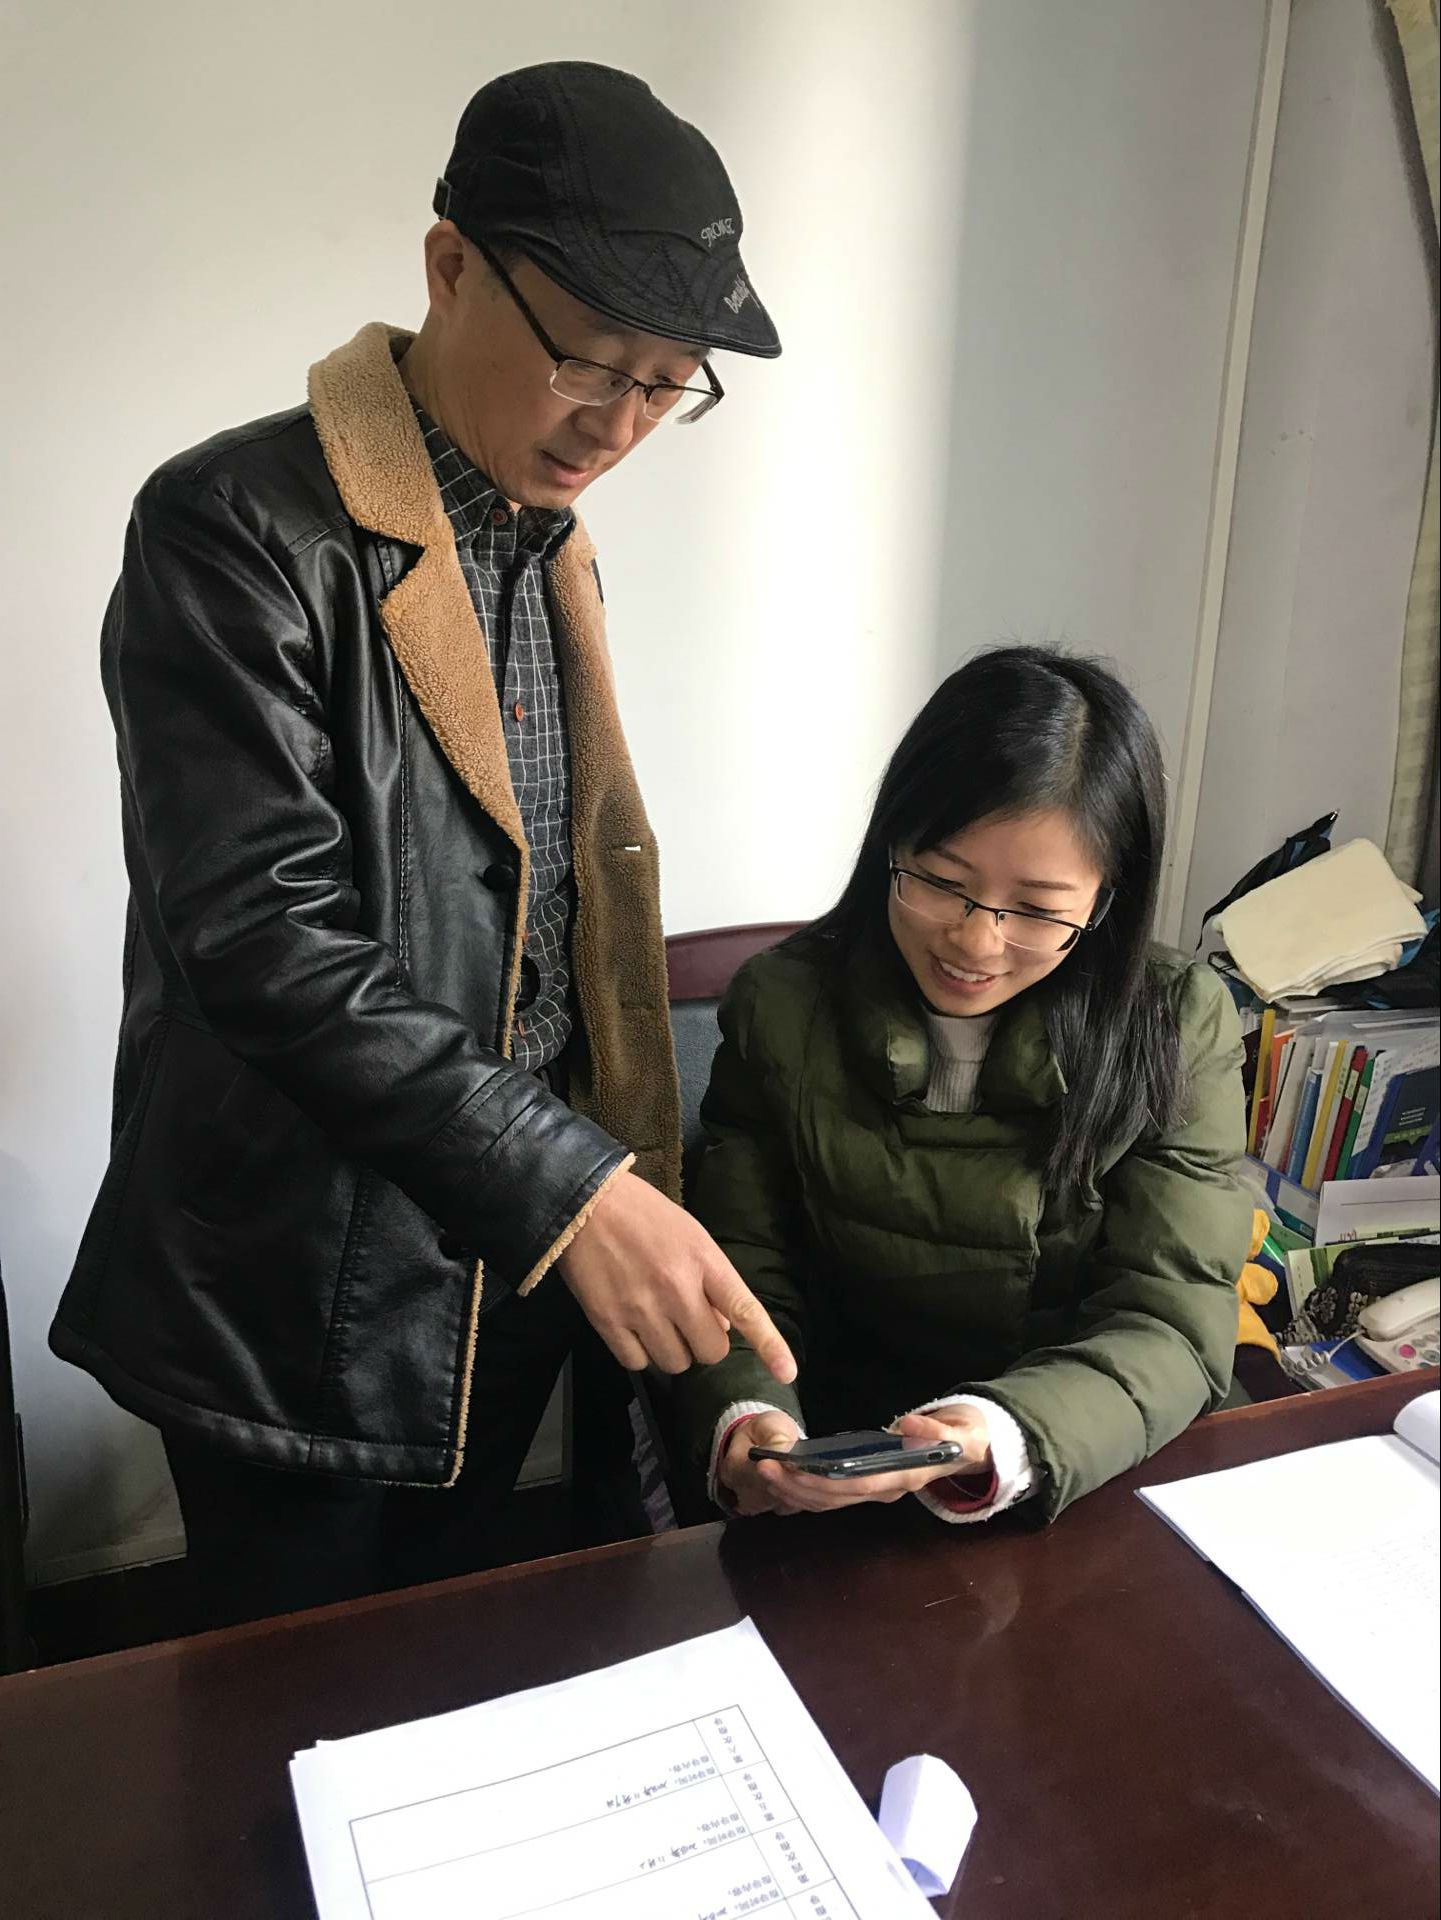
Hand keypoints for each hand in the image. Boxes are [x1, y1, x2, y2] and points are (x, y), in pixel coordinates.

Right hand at [558, 1169, 796, 1381]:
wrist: (587, 1203)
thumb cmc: (644, 1215)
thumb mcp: (691, 1236)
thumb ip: (711, 1281)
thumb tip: (723, 1326)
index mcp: (704, 1261)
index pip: (745, 1310)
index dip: (769, 1345)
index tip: (787, 1373)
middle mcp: (677, 1289)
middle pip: (710, 1351)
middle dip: (702, 1343)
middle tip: (686, 1322)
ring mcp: (642, 1308)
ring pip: (675, 1363)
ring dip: (670, 1349)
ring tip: (655, 1320)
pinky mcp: (608, 1322)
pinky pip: (637, 1363)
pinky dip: (639, 1353)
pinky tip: (633, 1327)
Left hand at [725, 1402, 992, 1516]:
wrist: (976, 1447)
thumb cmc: (968, 1436)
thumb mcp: (963, 1431)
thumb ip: (938, 1431)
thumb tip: (907, 1426)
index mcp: (905, 1476)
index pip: (857, 1485)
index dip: (823, 1480)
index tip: (792, 1467)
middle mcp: (888, 1488)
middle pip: (836, 1497)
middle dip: (798, 1486)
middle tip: (764, 1467)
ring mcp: (878, 1489)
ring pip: (831, 1499)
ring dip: (796, 1490)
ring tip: (766, 1472)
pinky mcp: (871, 1483)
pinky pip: (834, 1493)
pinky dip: (807, 1488)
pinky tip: (785, 1476)